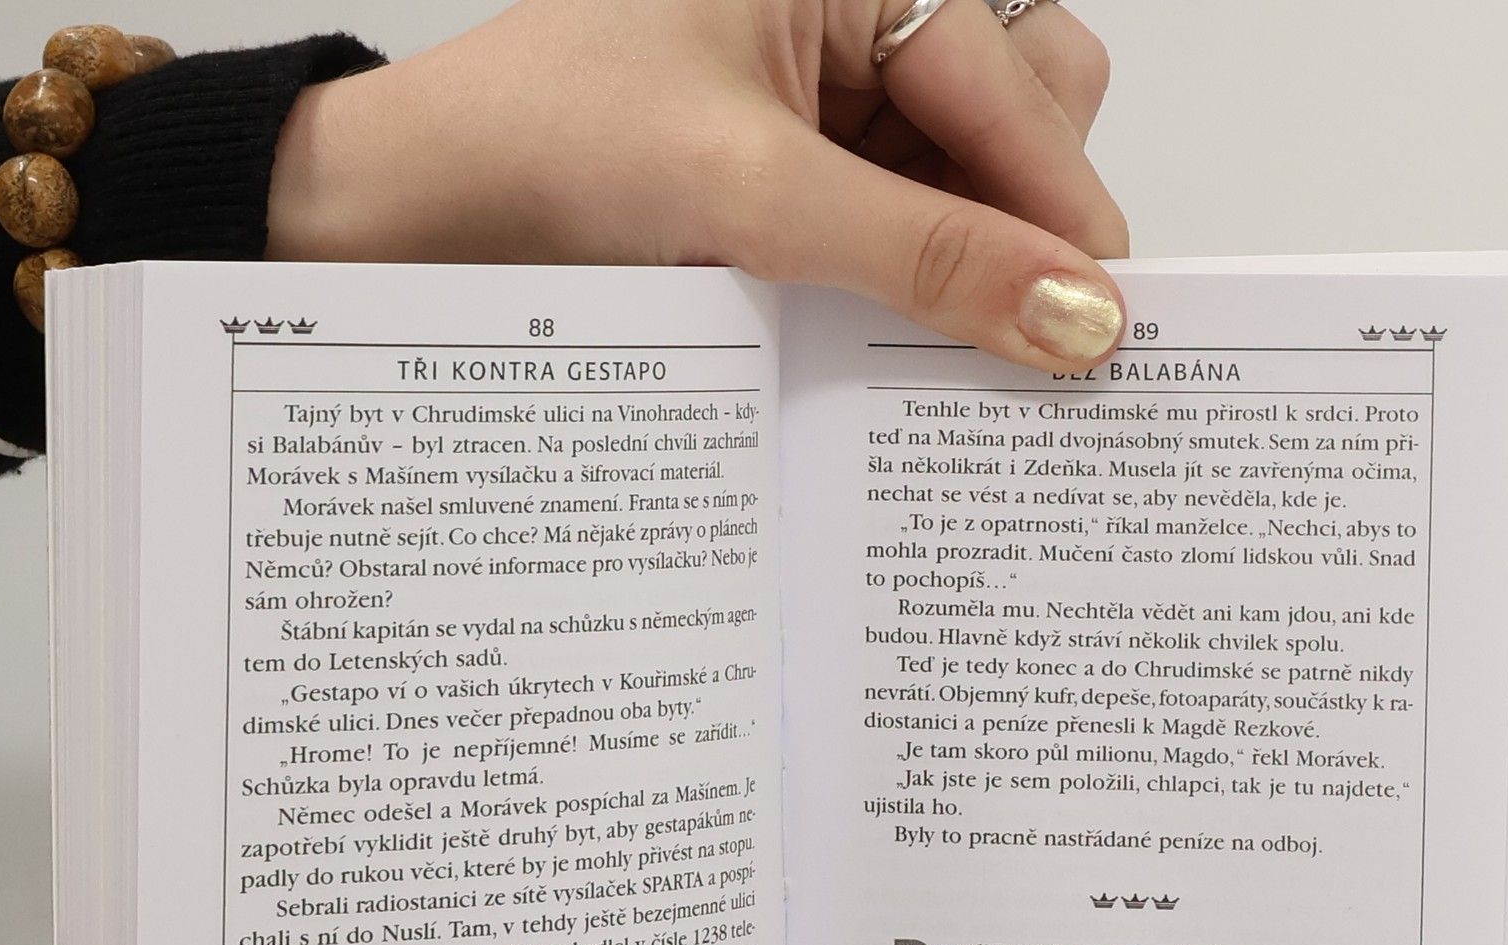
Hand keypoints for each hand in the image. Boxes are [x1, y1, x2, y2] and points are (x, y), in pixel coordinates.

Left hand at [269, 0, 1130, 371]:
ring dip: (965, 271)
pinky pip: (902, 235)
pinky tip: (891, 349)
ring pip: (972, 185)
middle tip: (1015, 335)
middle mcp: (855, 19)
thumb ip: (922, 252)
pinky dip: (908, 298)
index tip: (1097, 321)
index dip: (1060, 203)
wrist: (410, 217)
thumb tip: (1073, 314)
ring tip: (928, 347)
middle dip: (1022, 222)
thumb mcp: (751, 192)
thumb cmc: (543, 140)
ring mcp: (832, 106)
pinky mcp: (801, 185)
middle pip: (1025, 114)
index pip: (1020, 75)